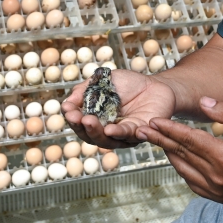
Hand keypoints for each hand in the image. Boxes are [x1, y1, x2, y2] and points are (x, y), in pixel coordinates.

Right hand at [62, 69, 176, 148]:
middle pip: (91, 136)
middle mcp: (109, 131)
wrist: (156, 84)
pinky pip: (128, 135)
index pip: (81, 124)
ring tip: (88, 121)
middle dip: (82, 127)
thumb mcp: (103, 82)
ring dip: (96, 132)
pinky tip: (109, 129)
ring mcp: (124, 135)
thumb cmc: (130, 85)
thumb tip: (66, 103)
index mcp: (98, 120)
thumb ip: (85, 91)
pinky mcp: (140, 132)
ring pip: (107, 140)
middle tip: (76, 118)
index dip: (73, 118)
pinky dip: (118, 133)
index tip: (67, 109)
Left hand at [136, 96, 222, 205]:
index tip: (152, 121)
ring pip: (184, 171)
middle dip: (160, 140)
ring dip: (169, 155)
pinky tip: (177, 159)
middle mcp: (218, 177)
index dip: (168, 129)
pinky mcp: (220, 198)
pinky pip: (193, 184)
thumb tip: (202, 103)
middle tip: (141, 131)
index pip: (189, 140)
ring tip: (156, 141)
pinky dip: (182, 170)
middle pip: (181, 155)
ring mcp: (218, 191)